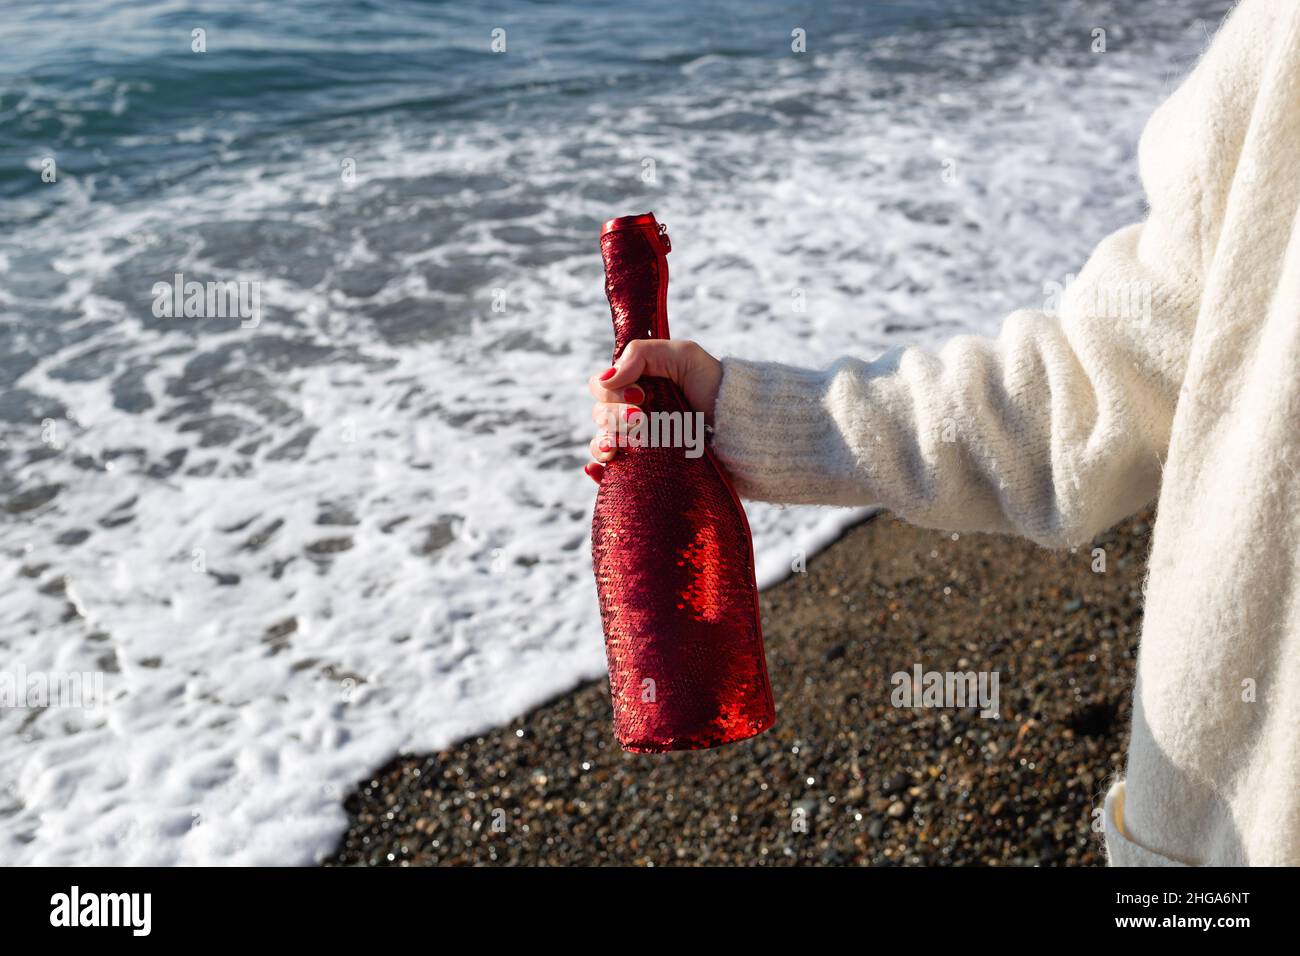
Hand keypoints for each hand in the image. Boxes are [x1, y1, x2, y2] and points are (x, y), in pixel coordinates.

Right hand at [584, 339, 722, 482]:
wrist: (742, 426)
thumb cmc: (714, 384)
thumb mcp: (682, 354)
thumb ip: (640, 355)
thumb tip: (605, 380)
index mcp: (635, 385)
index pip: (601, 387)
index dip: (612, 391)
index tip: (640, 395)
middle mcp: (632, 413)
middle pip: (600, 415)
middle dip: (615, 417)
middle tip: (642, 419)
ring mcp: (638, 443)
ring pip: (602, 444)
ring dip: (604, 443)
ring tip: (620, 447)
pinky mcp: (645, 469)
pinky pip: (610, 475)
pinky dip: (599, 472)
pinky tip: (601, 470)